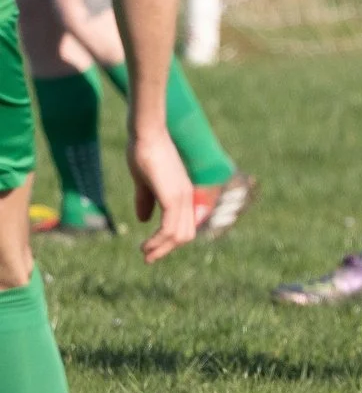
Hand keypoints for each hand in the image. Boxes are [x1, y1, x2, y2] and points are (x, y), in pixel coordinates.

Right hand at [128, 125, 195, 263]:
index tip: (152, 251)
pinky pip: (170, 227)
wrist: (147, 134)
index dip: (170, 242)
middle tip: (148, 258)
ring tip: (145, 254)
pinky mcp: (173, 196)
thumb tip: (144, 220)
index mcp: (182, 195)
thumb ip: (146, 200)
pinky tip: (147, 245)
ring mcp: (182, 196)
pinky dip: (159, 240)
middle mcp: (186, 198)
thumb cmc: (144, 153)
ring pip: (179, 234)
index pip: (184, 227)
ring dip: (162, 248)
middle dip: (166, 250)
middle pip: (185, 235)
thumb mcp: (144, 182)